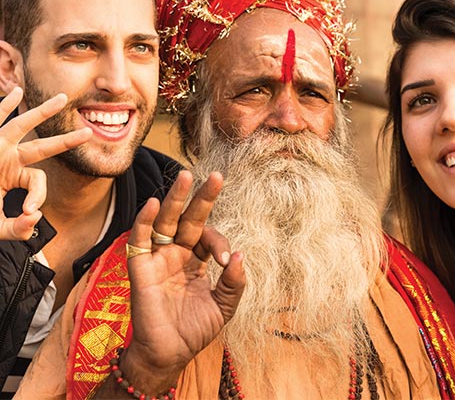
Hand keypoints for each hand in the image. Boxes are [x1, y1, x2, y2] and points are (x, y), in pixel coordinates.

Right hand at [0, 87, 92, 239]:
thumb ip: (17, 228)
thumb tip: (35, 218)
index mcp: (12, 176)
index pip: (37, 181)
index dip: (38, 196)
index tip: (27, 212)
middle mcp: (7, 159)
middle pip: (43, 147)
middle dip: (66, 141)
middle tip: (89, 133)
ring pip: (22, 127)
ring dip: (43, 112)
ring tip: (64, 98)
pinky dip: (5, 106)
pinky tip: (17, 92)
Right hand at [116, 170, 244, 395]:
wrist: (169, 355)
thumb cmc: (194, 330)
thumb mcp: (224, 306)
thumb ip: (234, 282)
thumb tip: (240, 255)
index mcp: (195, 259)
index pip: (208, 236)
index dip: (219, 241)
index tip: (226, 259)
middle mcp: (176, 253)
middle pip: (188, 218)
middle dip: (201, 198)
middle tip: (215, 176)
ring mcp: (158, 258)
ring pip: (165, 221)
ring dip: (174, 198)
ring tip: (185, 175)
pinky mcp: (141, 268)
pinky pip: (139, 240)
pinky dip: (144, 221)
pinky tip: (153, 204)